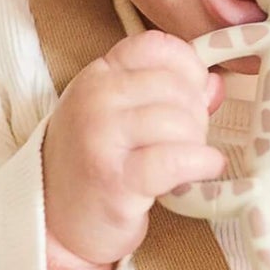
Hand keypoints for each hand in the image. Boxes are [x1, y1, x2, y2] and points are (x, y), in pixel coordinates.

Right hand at [43, 30, 225, 268]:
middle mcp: (96, 98)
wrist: (55, 222)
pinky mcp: (116, 179)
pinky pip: (177, 159)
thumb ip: (167, 94)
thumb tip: (215, 84)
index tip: (195, 91)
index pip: (155, 46)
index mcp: (98, 75)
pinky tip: (206, 168)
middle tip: (188, 139)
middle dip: (196, 114)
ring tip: (185, 159)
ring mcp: (102, 137)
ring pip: (180, 122)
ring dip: (197, 143)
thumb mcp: (121, 115)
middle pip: (176, 87)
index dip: (188, 66)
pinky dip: (202, 163)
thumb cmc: (94, 164)